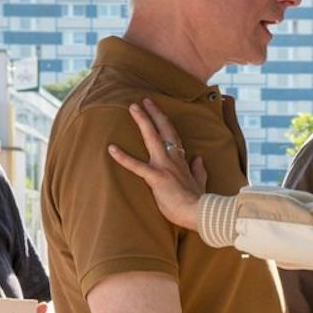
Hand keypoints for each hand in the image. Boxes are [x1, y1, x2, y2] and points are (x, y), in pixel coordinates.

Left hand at [106, 99, 206, 231]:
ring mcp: (164, 166)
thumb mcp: (200, 183)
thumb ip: (199, 170)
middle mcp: (173, 159)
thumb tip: (199, 159)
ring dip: (142, 121)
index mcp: (182, 161)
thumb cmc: (198, 201)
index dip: (165, 122)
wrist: (199, 212)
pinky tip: (111, 148)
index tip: (158, 112)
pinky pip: (136, 166)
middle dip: (153, 114)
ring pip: (152, 138)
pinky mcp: (156, 177)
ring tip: (133, 107)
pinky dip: (123, 157)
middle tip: (144, 100)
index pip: (173, 137)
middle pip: (163, 130)